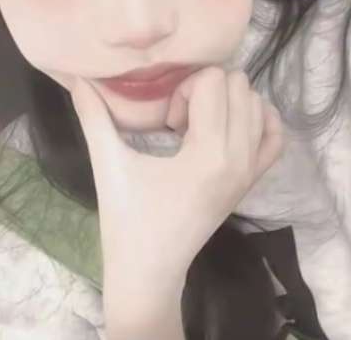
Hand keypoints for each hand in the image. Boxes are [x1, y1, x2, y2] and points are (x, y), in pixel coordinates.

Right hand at [70, 67, 284, 286]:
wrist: (150, 271)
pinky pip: (275, 137)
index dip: (184, 90)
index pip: (215, 82)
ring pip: (259, 105)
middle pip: (240, 86)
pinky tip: (230, 125)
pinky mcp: (252, 182)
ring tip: (199, 128)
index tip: (167, 122)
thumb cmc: (126, 221)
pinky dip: (258, 120)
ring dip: (227, 105)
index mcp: (209, 153)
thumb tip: (76, 77)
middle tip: (180, 122)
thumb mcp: (108, 165)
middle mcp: (240, 158)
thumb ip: (92, 116)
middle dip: (206, 92)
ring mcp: (252, 171)